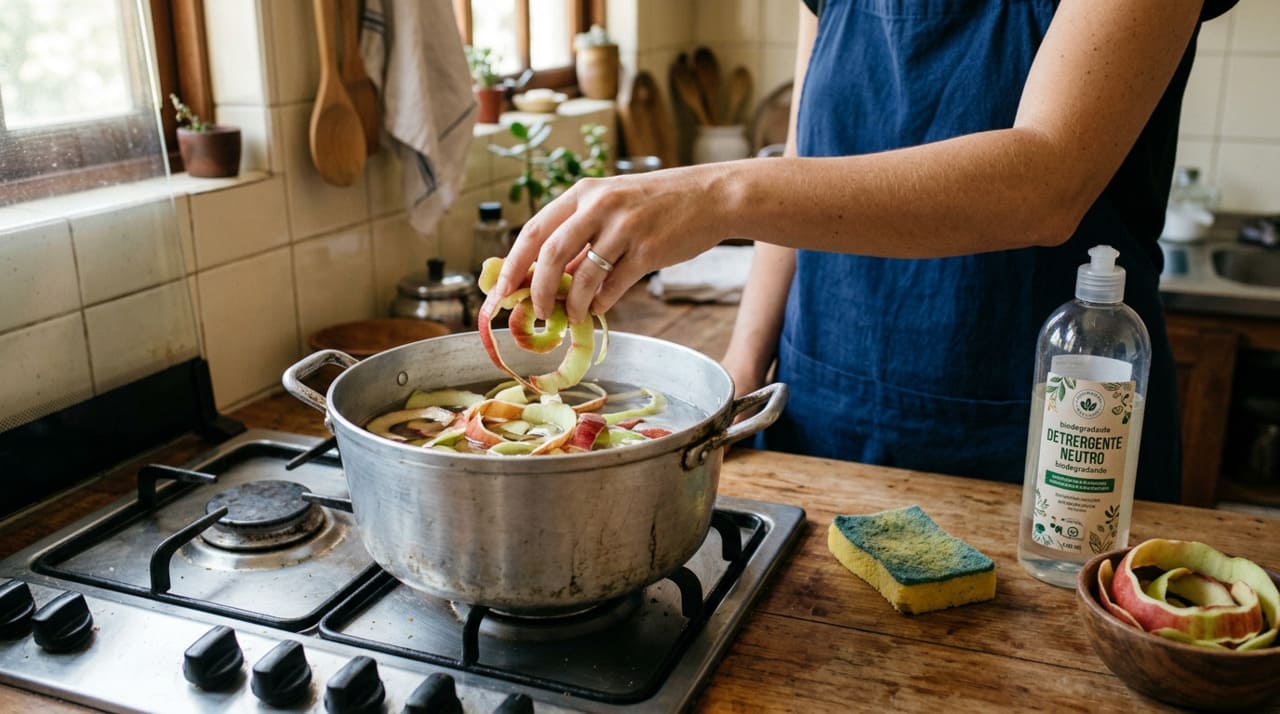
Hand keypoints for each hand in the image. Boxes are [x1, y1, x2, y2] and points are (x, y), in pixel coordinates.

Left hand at [481, 164, 734, 322]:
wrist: (710, 197)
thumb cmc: (656, 205)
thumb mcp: (612, 208)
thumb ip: (580, 238)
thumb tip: (547, 279)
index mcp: (583, 193)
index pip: (533, 231)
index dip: (511, 265)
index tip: (497, 293)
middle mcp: (599, 206)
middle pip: (550, 253)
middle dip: (536, 290)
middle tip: (535, 313)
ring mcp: (624, 227)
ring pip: (583, 276)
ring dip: (572, 304)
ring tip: (571, 316)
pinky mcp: (648, 250)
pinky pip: (614, 286)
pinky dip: (600, 303)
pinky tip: (598, 308)